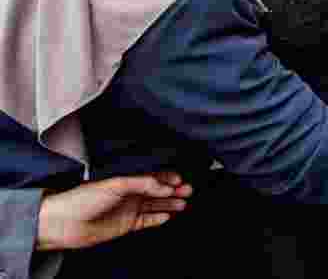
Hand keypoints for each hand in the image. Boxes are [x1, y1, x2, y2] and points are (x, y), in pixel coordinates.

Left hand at [36, 172, 191, 251]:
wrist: (64, 223)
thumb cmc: (83, 198)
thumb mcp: (116, 184)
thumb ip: (142, 183)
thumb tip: (164, 186)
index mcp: (126, 179)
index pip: (152, 177)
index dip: (167, 177)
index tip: (180, 179)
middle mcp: (128, 194)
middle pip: (156, 191)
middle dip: (173, 190)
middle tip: (188, 190)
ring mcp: (127, 209)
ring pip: (155, 205)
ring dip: (169, 203)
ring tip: (183, 203)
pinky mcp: (125, 225)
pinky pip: (146, 220)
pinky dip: (157, 218)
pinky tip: (167, 216)